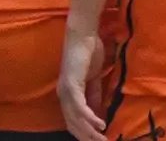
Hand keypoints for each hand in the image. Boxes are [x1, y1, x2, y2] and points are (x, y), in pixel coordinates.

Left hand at [58, 24, 111, 140]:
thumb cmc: (89, 52)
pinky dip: (90, 117)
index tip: (96, 140)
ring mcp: (66, 91)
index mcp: (68, 94)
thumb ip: (94, 95)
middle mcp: (64, 96)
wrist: (83, 35)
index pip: (73, 120)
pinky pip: (80, 107)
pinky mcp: (71, 85)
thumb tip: (99, 112)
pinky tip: (99, 124)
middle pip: (73, 124)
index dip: (83, 132)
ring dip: (90, 131)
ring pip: (76, 119)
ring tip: (102, 139)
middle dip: (87, 137)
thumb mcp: (94, 78)